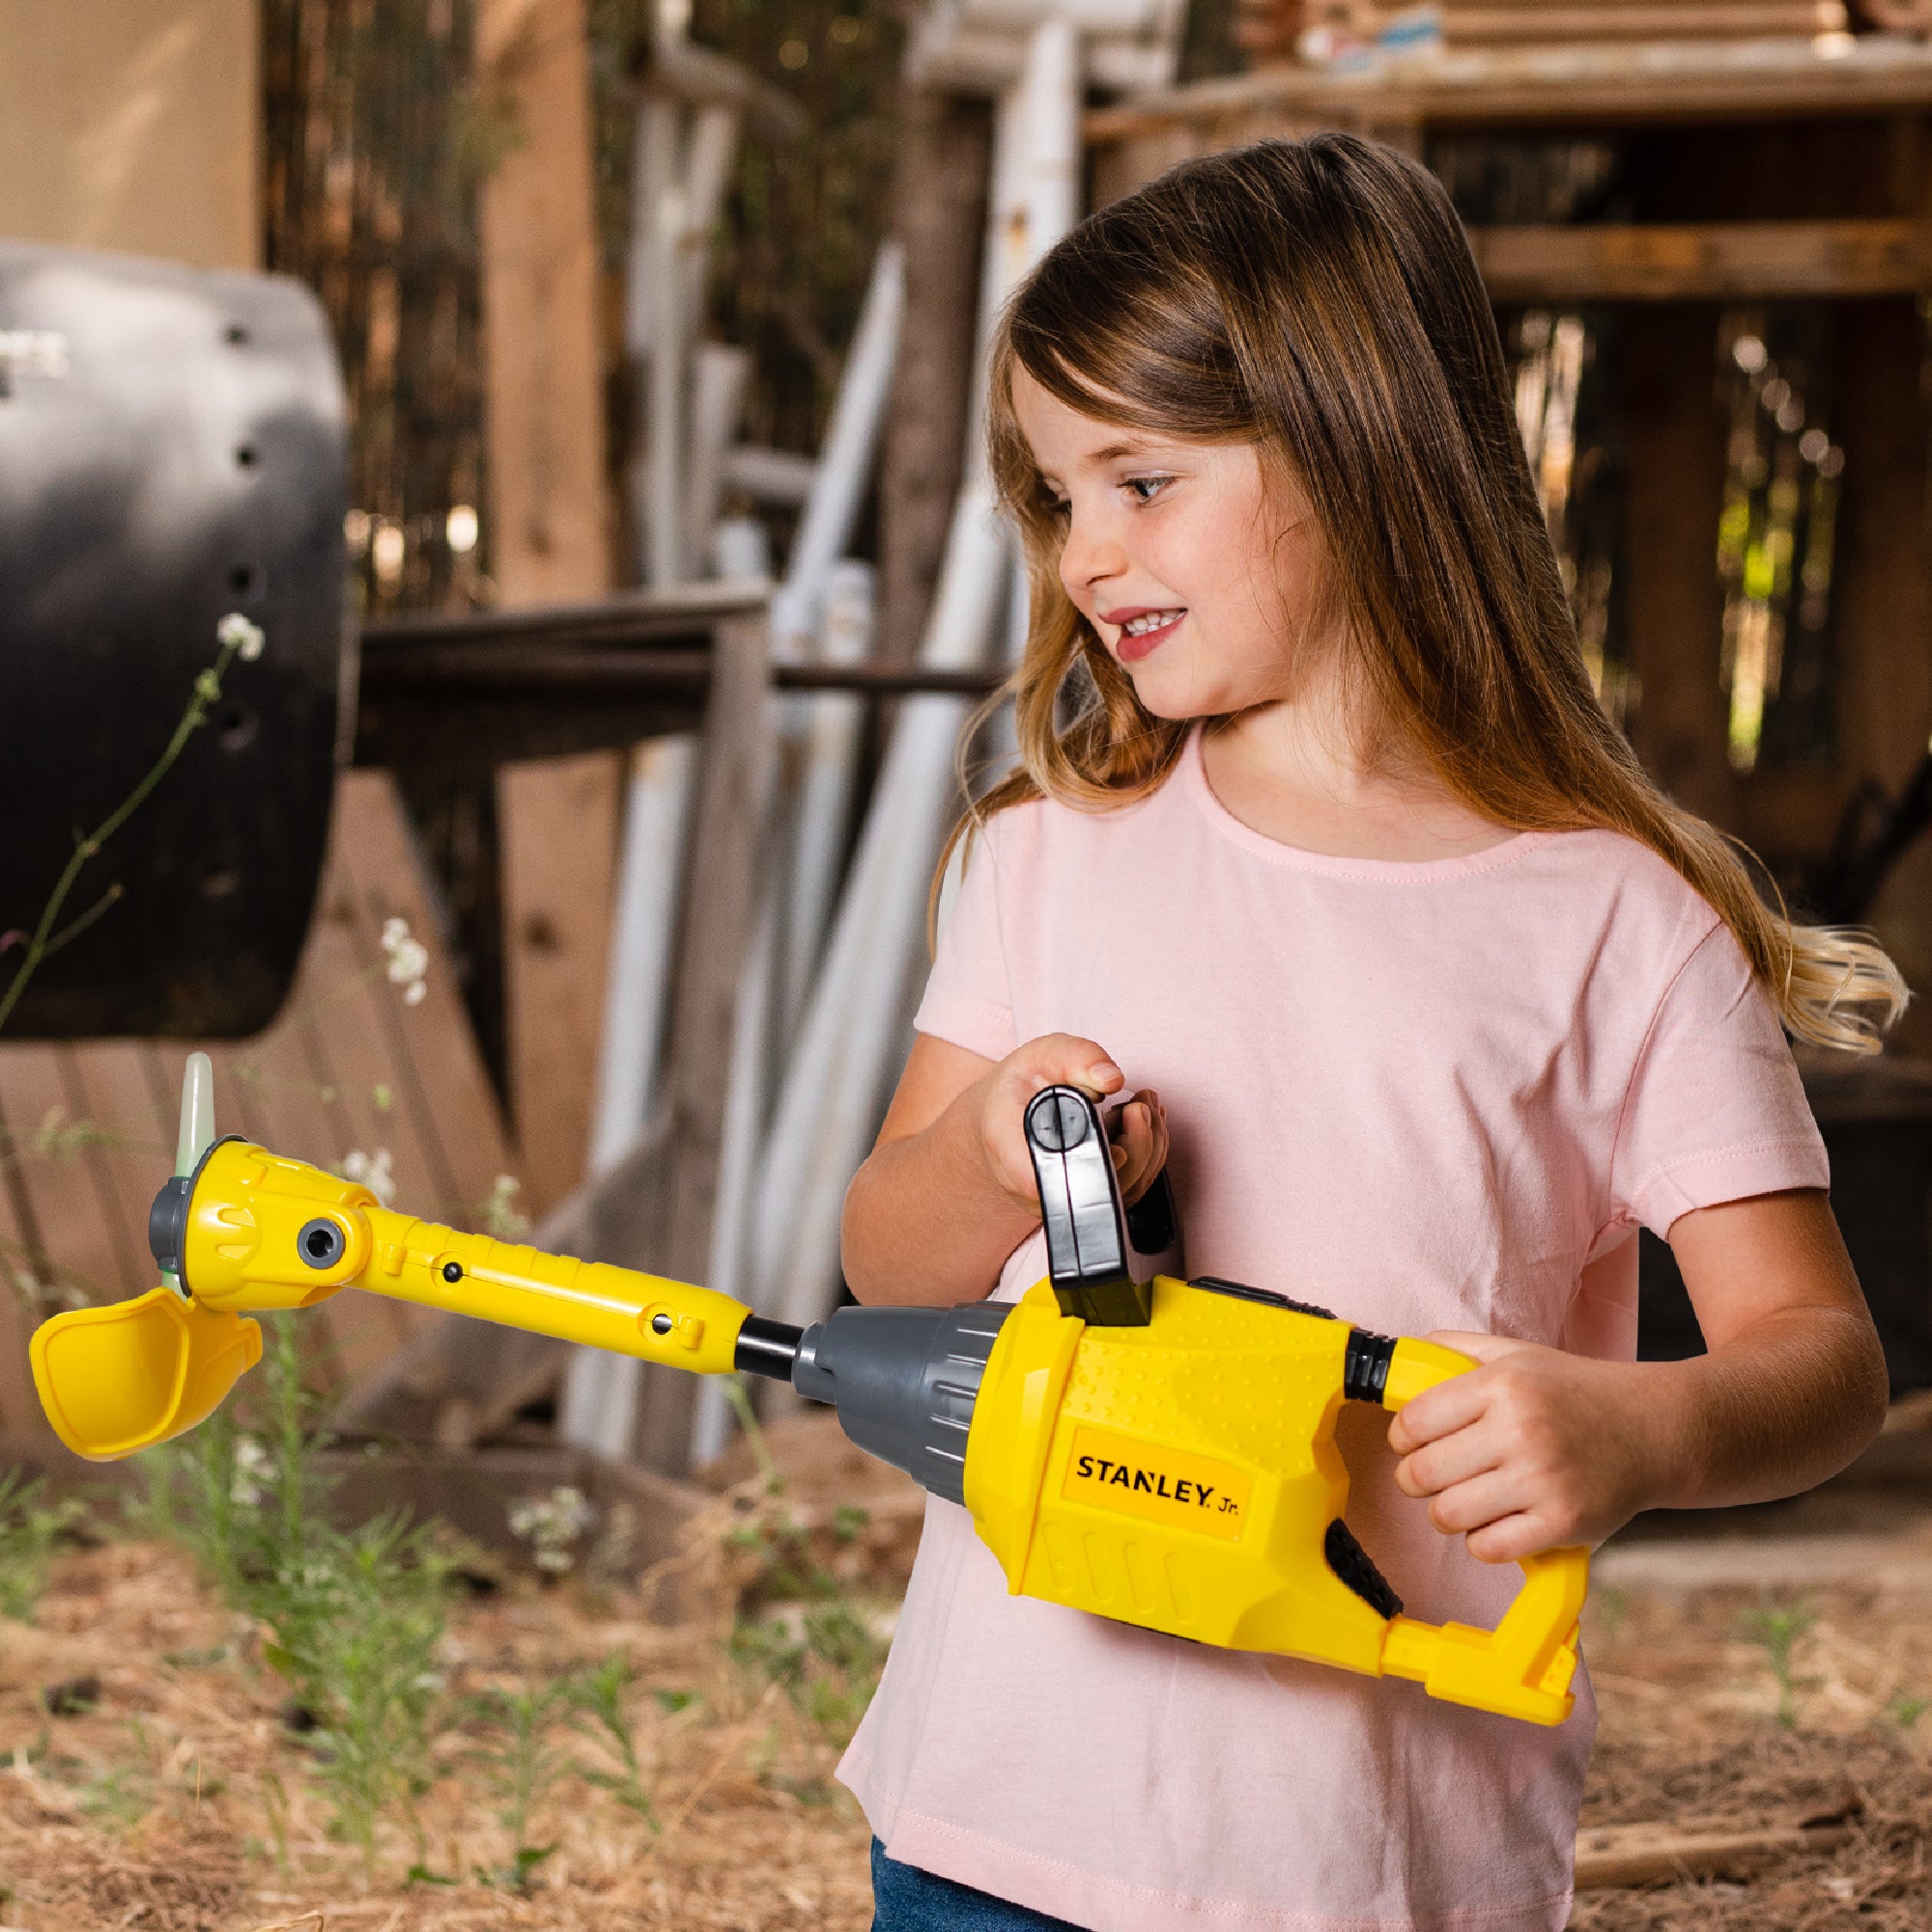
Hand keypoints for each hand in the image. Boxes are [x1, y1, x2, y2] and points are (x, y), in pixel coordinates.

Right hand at [972, 1034, 1168, 1215]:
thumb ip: (1077, 1058)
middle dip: (1136, 1144)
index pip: (1049, 1178)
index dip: (1090, 1166)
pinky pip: (1129, 1186)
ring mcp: (1065, 1198)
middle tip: (1140, 1104)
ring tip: (1143, 1104)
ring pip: (1122, 1190)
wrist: (1006, 1111)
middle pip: (1099, 1188)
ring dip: (1147, 1146)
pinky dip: (1146, 1155)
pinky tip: (1143, 1123)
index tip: (1117, 1137)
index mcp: (1010, 1148)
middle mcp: (1035, 1187)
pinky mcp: (1088, 1198)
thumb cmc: (1021, 1084)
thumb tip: (1112, 1079)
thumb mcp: (1042, 1054)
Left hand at [1386, 1333, 1665, 1563]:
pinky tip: (1496, 1521)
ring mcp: (1543, 1479)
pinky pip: (1488, 1547)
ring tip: (1464, 1499)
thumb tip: (1398, 1362)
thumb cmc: (1575, 1392)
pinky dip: (1481, 1540)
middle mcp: (1520, 1429)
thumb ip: (1455, 1350)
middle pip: (1422, 1473)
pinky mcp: (1564, 1522)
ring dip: (1446, 1512)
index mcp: (1501, 1384)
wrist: (1655, 1428)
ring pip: (1448, 1514)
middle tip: (1432, 1476)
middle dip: (1416, 1479)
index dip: (1402, 1438)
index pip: (1413, 1422)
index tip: (1412, 1444)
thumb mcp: (1516, 1354)